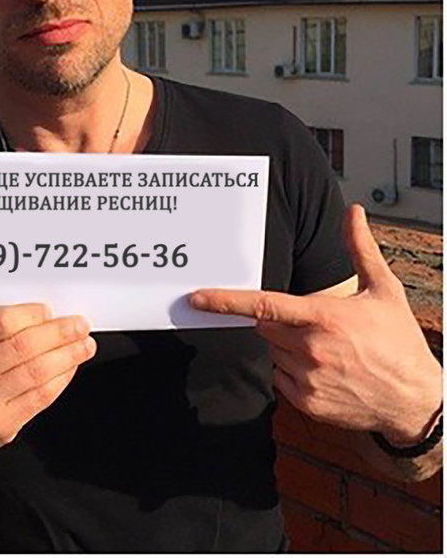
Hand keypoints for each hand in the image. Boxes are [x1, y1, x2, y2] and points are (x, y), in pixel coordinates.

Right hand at [0, 303, 95, 460]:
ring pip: (36, 373)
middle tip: (79, 325)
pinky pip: (40, 397)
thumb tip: (47, 316)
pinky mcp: (1, 426)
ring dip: (68, 355)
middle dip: (58, 333)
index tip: (49, 310)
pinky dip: (62, 378)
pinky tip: (71, 366)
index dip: (30, 314)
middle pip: (23, 347)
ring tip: (85, 345)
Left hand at [191, 204, 441, 443]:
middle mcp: (310, 348)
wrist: (415, 400)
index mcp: (323, 317)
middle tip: (314, 323)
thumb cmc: (399, 341)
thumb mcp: (383, 290)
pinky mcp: (305, 401)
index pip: (262, 306)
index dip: (225, 301)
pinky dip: (292, 371)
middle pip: (264, 326)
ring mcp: (306, 378)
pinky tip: (324, 370)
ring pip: (272, 351)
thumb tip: (352, 212)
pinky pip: (279, 378)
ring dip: (287, 346)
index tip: (197, 297)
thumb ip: (360, 248)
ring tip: (327, 349)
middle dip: (278, 321)